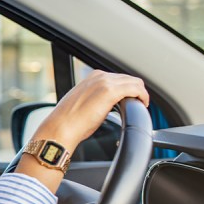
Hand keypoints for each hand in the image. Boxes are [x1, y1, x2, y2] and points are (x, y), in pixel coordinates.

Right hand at [33, 70, 149, 150]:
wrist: (61, 127)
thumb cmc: (69, 120)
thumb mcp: (83, 102)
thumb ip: (95, 98)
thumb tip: (103, 106)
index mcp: (92, 77)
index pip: (119, 78)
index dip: (128, 89)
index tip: (130, 100)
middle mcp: (99, 76)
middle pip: (129, 79)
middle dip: (135, 91)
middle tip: (137, 105)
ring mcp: (105, 82)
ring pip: (135, 82)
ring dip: (140, 94)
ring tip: (139, 106)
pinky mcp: (111, 92)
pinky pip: (136, 89)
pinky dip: (143, 97)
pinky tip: (142, 106)